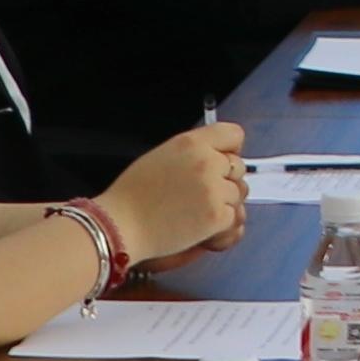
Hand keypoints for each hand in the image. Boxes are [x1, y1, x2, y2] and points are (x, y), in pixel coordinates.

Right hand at [104, 121, 248, 264]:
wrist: (121, 225)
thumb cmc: (133, 193)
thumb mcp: (163, 155)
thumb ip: (193, 152)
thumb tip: (217, 158)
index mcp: (193, 142)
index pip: (235, 134)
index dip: (230, 150)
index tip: (220, 162)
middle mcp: (207, 161)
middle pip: (239, 167)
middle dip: (226, 180)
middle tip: (203, 194)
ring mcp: (214, 190)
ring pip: (237, 194)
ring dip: (223, 203)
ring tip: (197, 211)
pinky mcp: (216, 217)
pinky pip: (232, 217)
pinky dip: (219, 225)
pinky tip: (199, 226)